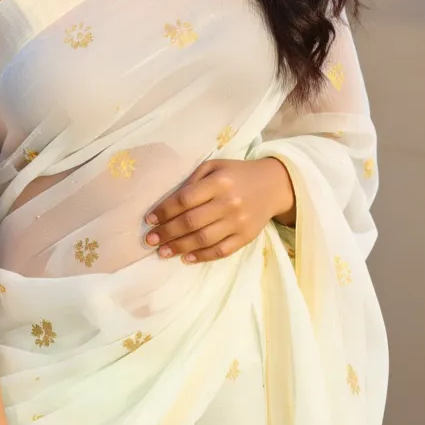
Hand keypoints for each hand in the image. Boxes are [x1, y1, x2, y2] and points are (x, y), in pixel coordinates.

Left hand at [144, 158, 294, 263]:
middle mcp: (229, 202)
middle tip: (149, 240)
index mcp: (219, 182)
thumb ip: (192, 181)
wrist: (274, 185)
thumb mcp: (215, 167)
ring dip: (179, 247)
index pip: (185, 199)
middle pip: (191, 222)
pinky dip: (202, 256)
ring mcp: (239, 222)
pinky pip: (221, 251)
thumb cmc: (237, 174)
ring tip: (162, 252)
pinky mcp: (246, 237)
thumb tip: (168, 204)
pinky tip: (186, 258)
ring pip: (204, 239)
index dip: (164, 211)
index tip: (149, 220)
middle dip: (166, 233)